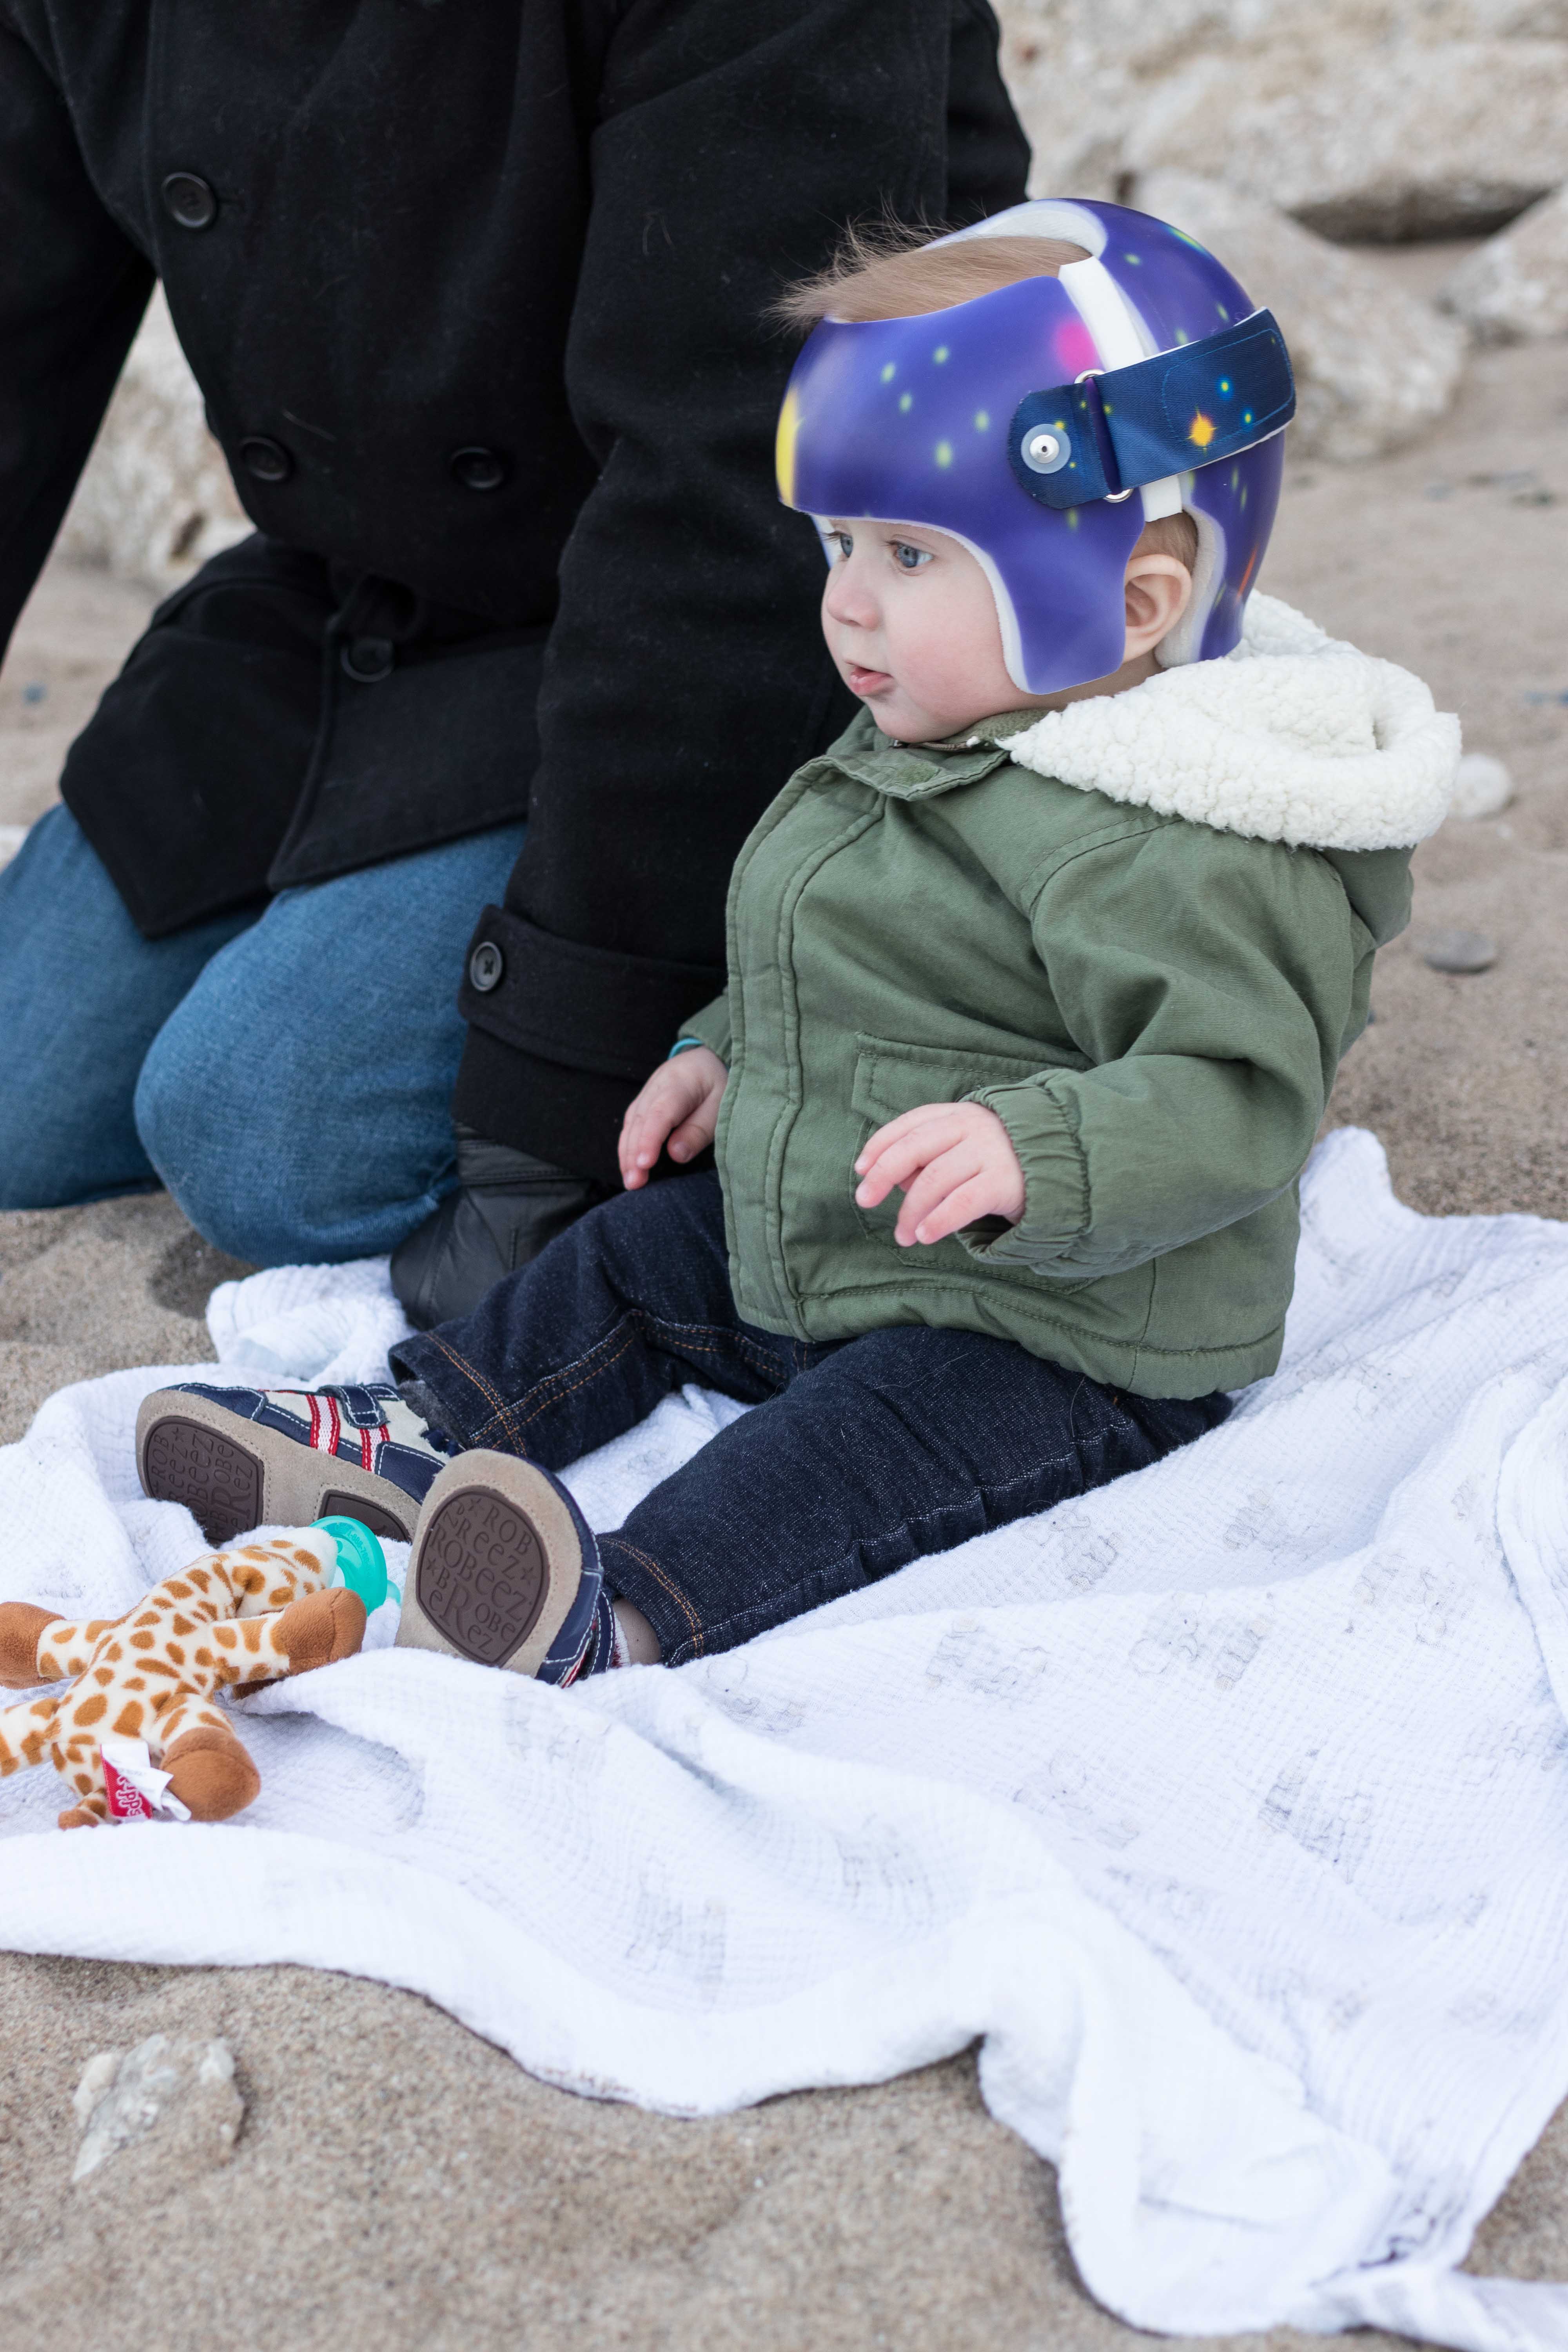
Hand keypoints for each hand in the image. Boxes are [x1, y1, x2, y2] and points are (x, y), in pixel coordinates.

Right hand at [619, 1047, 728, 1189]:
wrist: (707, 1058)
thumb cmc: (719, 1084)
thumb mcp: (721, 1105)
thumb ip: (699, 1130)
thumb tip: (675, 1155)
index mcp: (679, 1083)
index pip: (660, 1114)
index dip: (650, 1139)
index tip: (645, 1164)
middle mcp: (656, 1087)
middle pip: (639, 1122)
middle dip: (633, 1154)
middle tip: (634, 1183)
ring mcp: (646, 1094)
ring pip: (630, 1125)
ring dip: (627, 1155)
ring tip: (630, 1182)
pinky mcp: (643, 1104)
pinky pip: (631, 1126)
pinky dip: (628, 1147)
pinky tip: (629, 1167)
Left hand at [854, 1100, 1024, 1246]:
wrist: (1064, 1168)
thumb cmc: (1003, 1162)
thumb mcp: (965, 1150)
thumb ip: (930, 1158)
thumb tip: (893, 1180)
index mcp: (958, 1115)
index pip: (909, 1124)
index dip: (879, 1145)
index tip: (859, 1170)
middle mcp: (972, 1127)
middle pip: (914, 1147)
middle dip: (883, 1174)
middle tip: (864, 1200)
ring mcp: (990, 1152)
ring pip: (934, 1180)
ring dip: (911, 1211)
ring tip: (903, 1236)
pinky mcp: (1005, 1181)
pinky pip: (962, 1202)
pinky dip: (939, 1220)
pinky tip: (926, 1235)